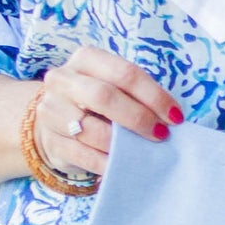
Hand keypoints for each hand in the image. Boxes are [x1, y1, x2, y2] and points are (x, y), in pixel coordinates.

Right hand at [29, 45, 185, 185]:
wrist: (54, 121)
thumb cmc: (95, 101)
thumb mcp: (113, 86)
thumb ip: (135, 96)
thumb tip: (169, 119)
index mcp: (86, 59)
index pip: (125, 74)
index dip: (154, 96)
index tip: (175, 116)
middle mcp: (63, 80)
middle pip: (103, 96)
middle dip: (138, 117)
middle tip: (160, 134)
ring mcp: (51, 110)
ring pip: (89, 128)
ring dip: (121, 143)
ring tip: (141, 151)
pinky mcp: (49, 141)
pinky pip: (81, 154)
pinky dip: (105, 162)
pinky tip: (121, 165)